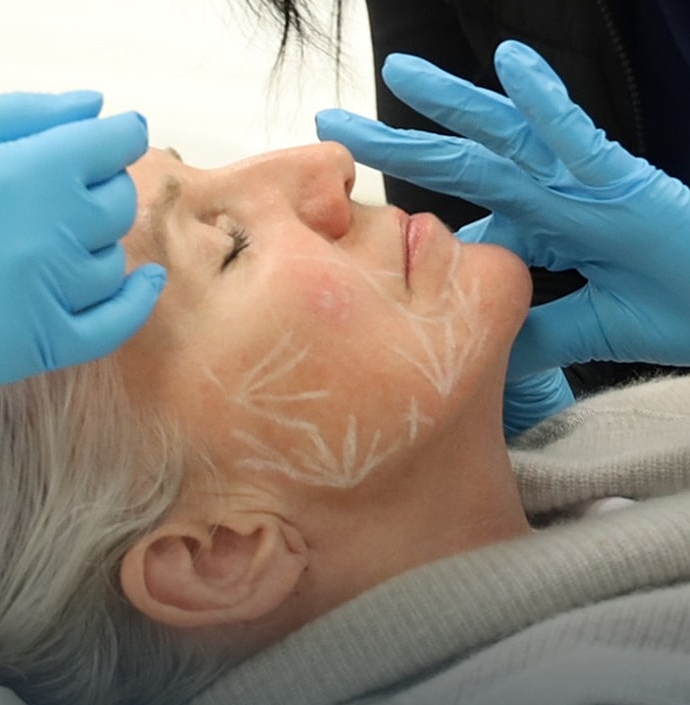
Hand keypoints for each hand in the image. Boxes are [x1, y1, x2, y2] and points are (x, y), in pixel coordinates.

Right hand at [0, 91, 164, 432]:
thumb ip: (17, 113)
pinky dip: (137, 301)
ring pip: (114, 261)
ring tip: (53, 238)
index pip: (108, 146)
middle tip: (67, 189)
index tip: (115, 135)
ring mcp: (47, 299)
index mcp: (18, 176)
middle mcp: (45, 238)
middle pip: (118, 203)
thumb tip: (93, 106)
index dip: (118, 135)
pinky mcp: (42, 348)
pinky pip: (115, 326)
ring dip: (97, 242)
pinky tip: (144, 281)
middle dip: (103, 186)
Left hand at [316, 40, 689, 385]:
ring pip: (504, 134)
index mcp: (540, 226)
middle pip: (460, 161)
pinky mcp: (619, 177)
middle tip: (333, 124)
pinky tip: (510, 63)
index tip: (348, 207)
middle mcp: (551, 194)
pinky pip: (576, 131)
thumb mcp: (581, 328)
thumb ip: (531, 334)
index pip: (461, 210)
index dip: (405, 205)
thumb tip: (474, 356)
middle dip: (397, 144)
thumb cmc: (671, 304)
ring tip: (398, 75)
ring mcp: (581, 180)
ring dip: (452, 103)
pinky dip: (544, 98)